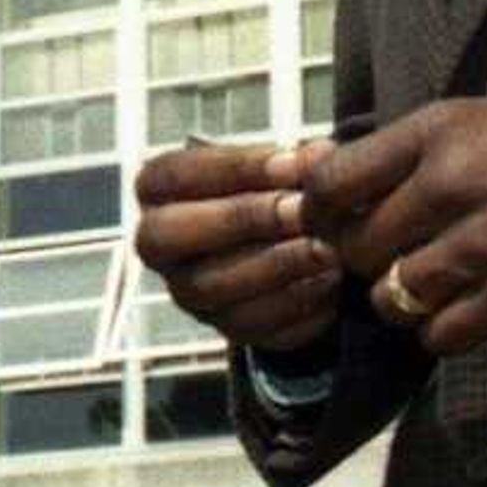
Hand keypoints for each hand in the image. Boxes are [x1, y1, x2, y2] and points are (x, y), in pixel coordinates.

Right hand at [131, 137, 342, 355]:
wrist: (285, 243)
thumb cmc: (269, 191)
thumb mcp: (272, 167)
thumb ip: (289, 162)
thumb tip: (319, 158)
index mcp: (158, 189)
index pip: (178, 174)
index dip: (237, 170)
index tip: (293, 167)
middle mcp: (157, 244)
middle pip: (174, 235)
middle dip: (244, 220)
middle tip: (302, 212)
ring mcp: (186, 292)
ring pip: (212, 287)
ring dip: (276, 268)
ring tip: (326, 250)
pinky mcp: (222, 327)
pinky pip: (250, 327)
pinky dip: (294, 307)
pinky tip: (328, 285)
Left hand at [302, 97, 486, 355]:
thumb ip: (414, 148)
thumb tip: (323, 168)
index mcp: (442, 130)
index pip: (333, 181)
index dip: (320, 210)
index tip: (332, 221)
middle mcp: (452, 184)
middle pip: (356, 245)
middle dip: (364, 259)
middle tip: (390, 258)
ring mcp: (484, 245)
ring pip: (391, 295)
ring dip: (402, 299)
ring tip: (430, 285)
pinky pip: (438, 335)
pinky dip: (442, 331)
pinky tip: (466, 310)